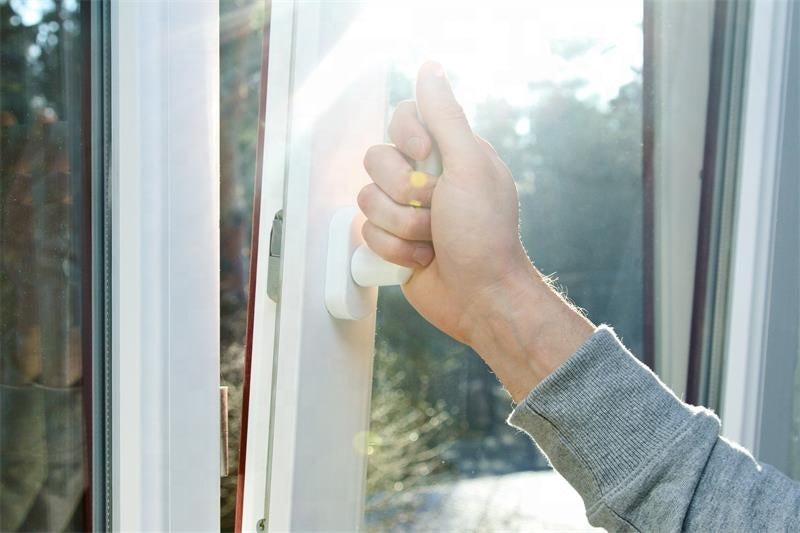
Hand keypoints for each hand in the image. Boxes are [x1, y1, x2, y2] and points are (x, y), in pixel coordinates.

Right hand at [360, 61, 527, 343]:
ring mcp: (405, 209)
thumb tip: (428, 66)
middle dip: (404, 192)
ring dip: (401, 226)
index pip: (402, 117)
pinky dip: (394, 250)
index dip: (405, 135)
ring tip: (433, 241)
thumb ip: (444, 116)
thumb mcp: (469, 166)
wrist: (479, 296)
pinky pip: (365, 232)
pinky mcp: (390, 240)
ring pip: (366, 198)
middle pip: (376, 159)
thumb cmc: (484, 232)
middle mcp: (424, 176)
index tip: (426, 154)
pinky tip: (423, 260)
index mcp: (448, 152)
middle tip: (436, 209)